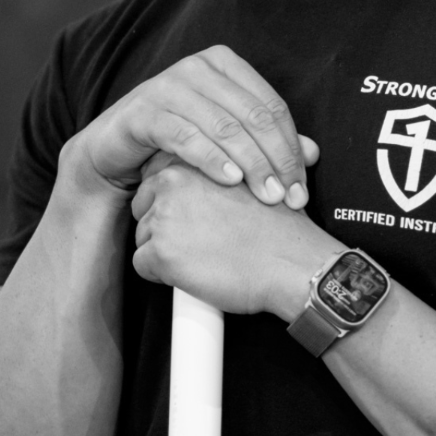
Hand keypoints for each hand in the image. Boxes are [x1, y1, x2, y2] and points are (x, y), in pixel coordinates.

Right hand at [62, 45, 318, 207]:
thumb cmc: (178, 142)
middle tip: (289, 198)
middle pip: (254, 116)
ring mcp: (168, 85)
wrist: (115, 149)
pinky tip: (230, 181)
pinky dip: (211, 159)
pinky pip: (185, 135)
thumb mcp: (226, 139)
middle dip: (276, 161)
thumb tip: (314, 153)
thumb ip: (266, 142)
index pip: (272, 107)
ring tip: (266, 196)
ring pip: (224, 126)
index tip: (302, 189)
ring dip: (251, 164)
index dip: (292, 149)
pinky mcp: (143, 111)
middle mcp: (198, 67)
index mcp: (224, 65)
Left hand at [131, 158, 332, 319]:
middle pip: (144, 207)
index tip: (195, 216)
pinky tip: (194, 272)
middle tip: (200, 239)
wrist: (293, 263)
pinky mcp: (161, 252)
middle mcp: (172, 182)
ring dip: (166, 250)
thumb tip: (209, 163)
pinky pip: (142, 265)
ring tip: (204, 255)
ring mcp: (164, 217)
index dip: (174, 202)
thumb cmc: (280, 227)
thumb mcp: (252, 177)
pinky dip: (163, 274)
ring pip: (143, 237)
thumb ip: (222, 167)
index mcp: (192, 160)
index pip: (156, 178)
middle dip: (165, 226)